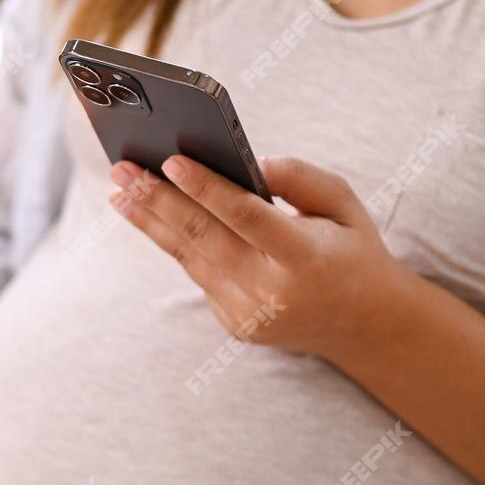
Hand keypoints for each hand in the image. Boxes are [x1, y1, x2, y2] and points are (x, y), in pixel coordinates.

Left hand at [107, 153, 416, 361]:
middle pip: (204, 237)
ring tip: (120, 190)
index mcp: (305, 258)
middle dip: (157, 199)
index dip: (207, 188)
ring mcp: (250, 313)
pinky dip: (175, 243)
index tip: (171, 160)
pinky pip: (200, 274)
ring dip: (151, 221)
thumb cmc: (351, 249)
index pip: (247, 217)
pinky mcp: (235, 323)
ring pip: (190, 258)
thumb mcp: (344, 205)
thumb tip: (251, 162)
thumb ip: (301, 178)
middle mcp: (273, 291)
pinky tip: (149, 216)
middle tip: (122, 168)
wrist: (364, 324)